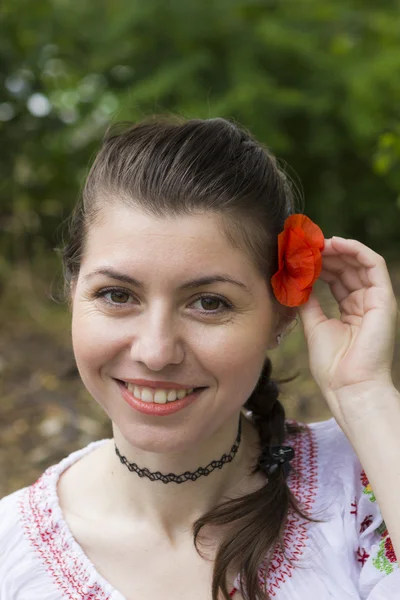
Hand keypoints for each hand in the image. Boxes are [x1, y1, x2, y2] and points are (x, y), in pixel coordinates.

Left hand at [298, 236, 397, 418]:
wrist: (348, 387)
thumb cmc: (332, 365)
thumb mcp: (314, 325)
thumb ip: (308, 301)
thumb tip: (296, 281)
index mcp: (350, 312)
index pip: (336, 279)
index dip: (318, 264)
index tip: (297, 255)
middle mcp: (365, 304)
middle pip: (346, 268)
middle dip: (325, 254)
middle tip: (303, 245)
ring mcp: (376, 301)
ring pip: (359, 263)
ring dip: (337, 249)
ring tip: (315, 243)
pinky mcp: (384, 299)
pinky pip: (374, 264)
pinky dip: (356, 250)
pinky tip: (335, 244)